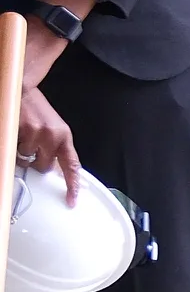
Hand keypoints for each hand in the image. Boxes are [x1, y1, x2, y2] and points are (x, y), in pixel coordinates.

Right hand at [17, 84, 78, 200]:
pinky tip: (16, 134)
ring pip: (26, 160)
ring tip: (23, 137)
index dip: (73, 184)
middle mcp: (53, 136)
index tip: (72, 201)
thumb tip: (54, 170)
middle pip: (44, 167)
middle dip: (36, 161)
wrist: (22, 90)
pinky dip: (13, 146)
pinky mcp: (20, 131)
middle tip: (32, 147)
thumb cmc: (37, 113)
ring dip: (23, 154)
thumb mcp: (53, 130)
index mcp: (64, 137)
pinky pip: (15, 151)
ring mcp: (36, 134)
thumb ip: (55, 148)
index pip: (72, 165)